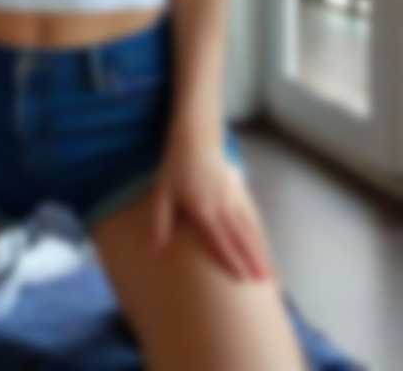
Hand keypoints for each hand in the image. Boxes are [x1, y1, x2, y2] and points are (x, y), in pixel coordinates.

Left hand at [143, 142, 276, 281]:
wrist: (196, 142)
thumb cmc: (176, 170)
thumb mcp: (162, 194)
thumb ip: (160, 223)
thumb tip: (155, 252)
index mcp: (203, 210)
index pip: (220, 240)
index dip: (232, 260)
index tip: (243, 280)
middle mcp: (222, 207)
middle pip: (241, 238)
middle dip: (253, 261)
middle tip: (266, 284)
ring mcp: (233, 199)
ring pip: (251, 230)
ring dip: (262, 252)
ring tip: (271, 273)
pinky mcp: (240, 193)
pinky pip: (253, 218)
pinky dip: (261, 236)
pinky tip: (266, 248)